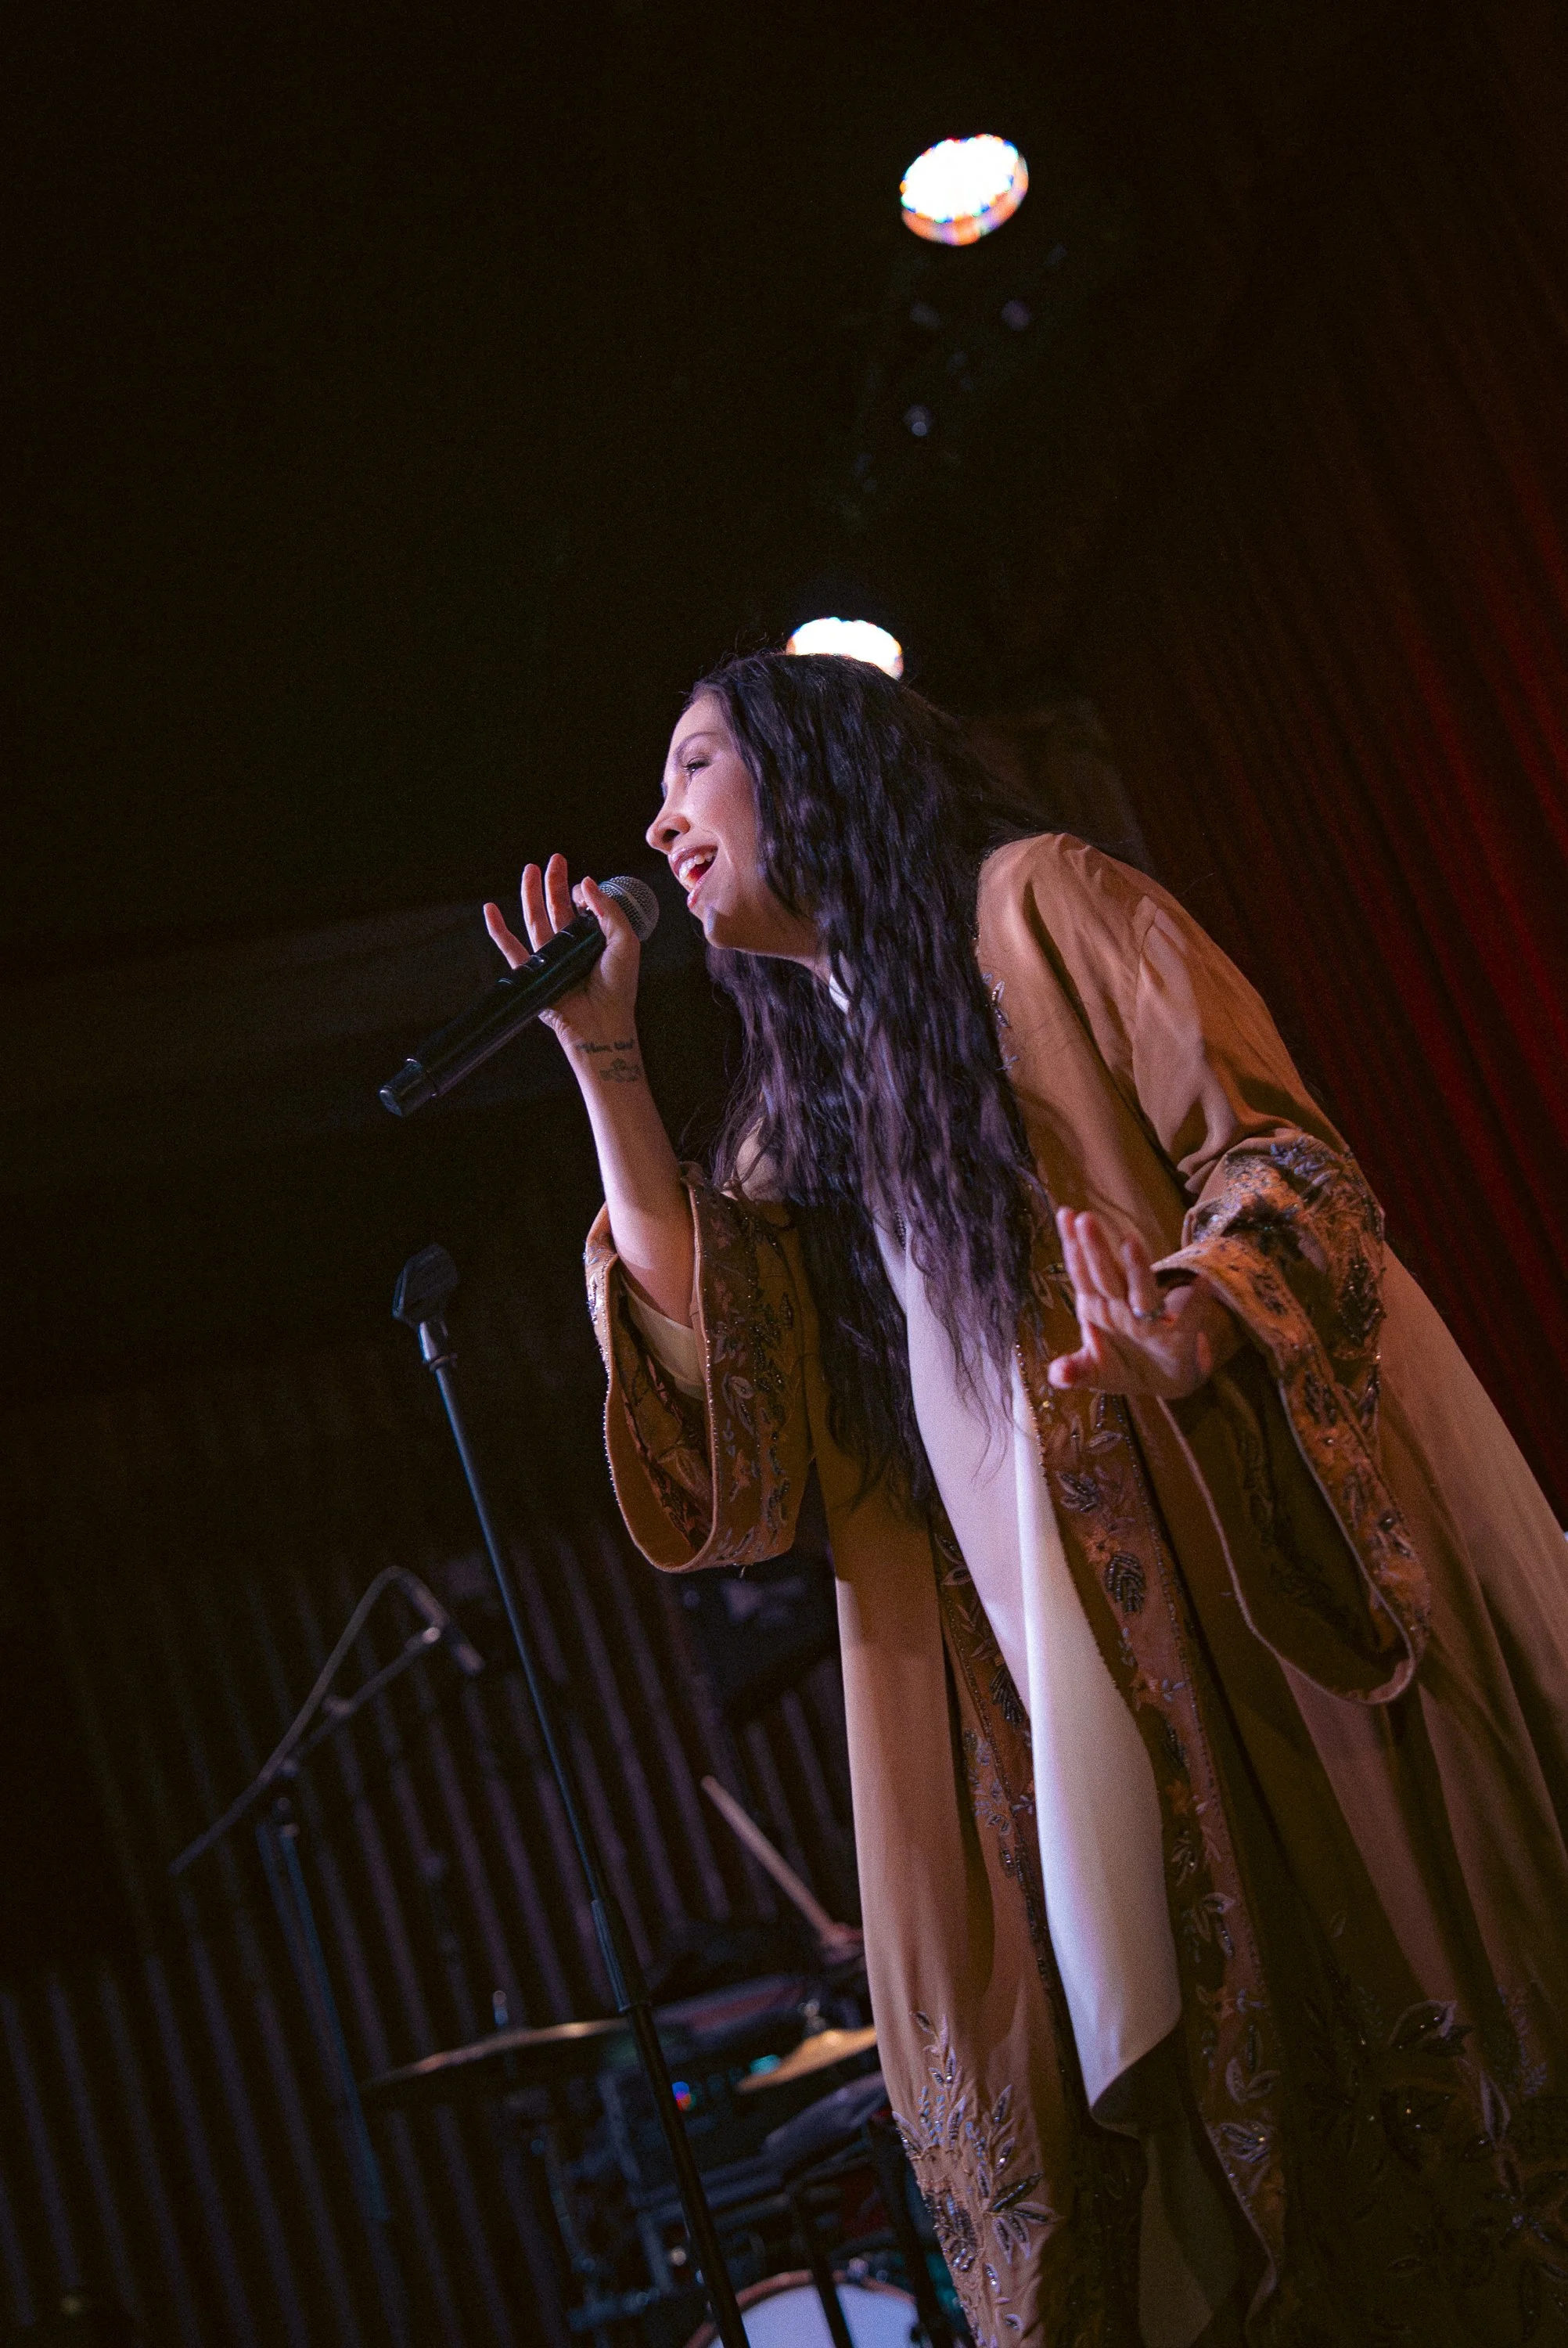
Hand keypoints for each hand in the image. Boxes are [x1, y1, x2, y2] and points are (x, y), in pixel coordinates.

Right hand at [483, 853, 643, 1080]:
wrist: (601, 1022)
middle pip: (557, 907)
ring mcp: (550, 959)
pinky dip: (498, 930)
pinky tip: (490, 909)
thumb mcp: (624, 941)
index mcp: (593, 940)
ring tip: (530, 870)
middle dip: (555, 883)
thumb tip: (586, 882)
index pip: (582, 909)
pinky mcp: (532, 973)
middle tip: (555, 859)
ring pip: (535, 920)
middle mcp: (571, 947)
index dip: (581, 894)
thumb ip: (608, 911)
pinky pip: (511, 949)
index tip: (582, 887)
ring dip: (530, 895)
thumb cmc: (618, 987)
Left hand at [1047, 1208, 1242, 1398]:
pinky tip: (1201, 1285)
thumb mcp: (1095, 1374)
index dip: (1074, 1248)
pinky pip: (1189, 1320)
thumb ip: (1075, 1371)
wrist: (1163, 1383)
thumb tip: (1056, 1375)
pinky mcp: (1179, 1340)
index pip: (1082, 1274)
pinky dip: (1196, 1304)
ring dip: (1137, 1267)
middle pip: (1107, 1275)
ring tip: (1130, 1241)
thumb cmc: (1123, 1367)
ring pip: (1141, 1290)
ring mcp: (1150, 1321)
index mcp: (1097, 1308)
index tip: (1066, 1216)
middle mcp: (1122, 1307)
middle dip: (1096, 1248)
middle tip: (1085, 1218)